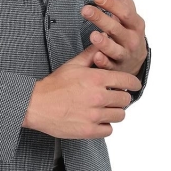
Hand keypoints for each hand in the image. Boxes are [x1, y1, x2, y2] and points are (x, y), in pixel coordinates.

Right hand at [23, 44, 140, 138]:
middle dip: (121, 97)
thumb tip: (103, 40)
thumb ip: (92, 54)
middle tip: (113, 96)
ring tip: (105, 108)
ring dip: (114, 112)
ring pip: (120, 115)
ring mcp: (94, 115)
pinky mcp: (89, 130)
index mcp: (96, 79)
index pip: (128, 81)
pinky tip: (97, 119)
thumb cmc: (54, 85)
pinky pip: (109, 130)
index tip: (134, 85)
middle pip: (125, 99)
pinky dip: (105, 126)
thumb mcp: (73, 65)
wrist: (36, 104)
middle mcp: (98, 97)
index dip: (133, 83)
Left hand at [81, 0, 147, 77]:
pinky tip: (95, 57)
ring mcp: (124, 54)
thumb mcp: (127, 11)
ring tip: (93, 35)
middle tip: (86, 10)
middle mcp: (131, 39)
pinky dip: (103, 62)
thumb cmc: (129, 30)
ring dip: (104, 43)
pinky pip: (110, 66)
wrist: (136, 59)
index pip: (124, 12)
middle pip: (117, 29)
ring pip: (114, 49)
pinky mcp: (116, 68)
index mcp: (135, 24)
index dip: (111, 4)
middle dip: (102, 19)